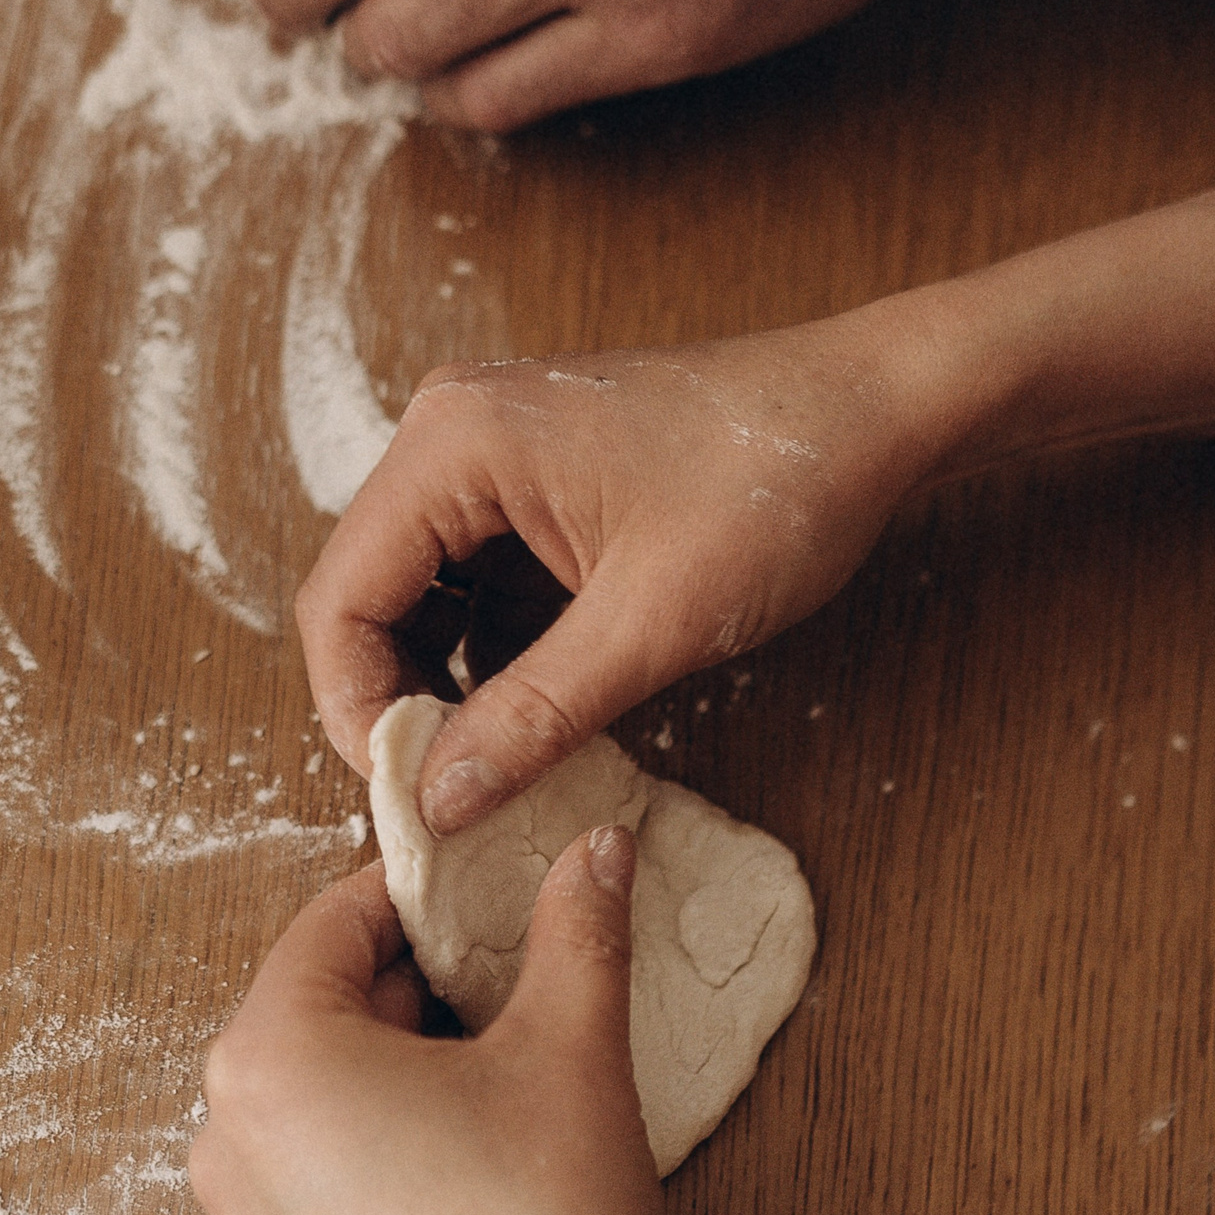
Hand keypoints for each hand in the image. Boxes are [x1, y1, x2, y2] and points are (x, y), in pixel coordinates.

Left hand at [193, 838, 750, 1214]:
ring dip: (418, 1053)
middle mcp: (229, 1134)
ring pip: (332, 1078)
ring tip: (516, 1064)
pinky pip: (330, 1157)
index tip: (491, 879)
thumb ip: (579, 927)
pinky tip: (488, 1147)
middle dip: (427, 977)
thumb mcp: (573, 1051)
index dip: (426, 890)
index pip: (337, 919)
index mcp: (267, 1058)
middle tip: (520, 968)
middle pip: (329, 997)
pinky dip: (398, 1127)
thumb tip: (596, 846)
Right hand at [299, 320, 943, 831]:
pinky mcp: (534, 479)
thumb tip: (438, 803)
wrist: (874, 412)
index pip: (340, 596)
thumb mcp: (650, 623)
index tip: (407, 797)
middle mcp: (452, 431)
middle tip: (449, 795)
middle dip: (400, 701)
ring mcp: (492, 450)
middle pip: (369, 593)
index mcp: (455, 442)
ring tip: (501, 763)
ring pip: (420, 594)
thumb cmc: (773, 484)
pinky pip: (477, 578)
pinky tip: (542, 712)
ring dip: (449, 683)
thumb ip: (532, 718)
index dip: (355, 709)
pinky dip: (497, 652)